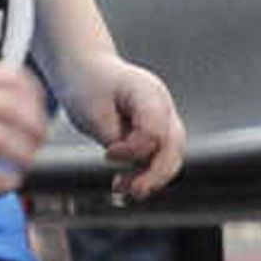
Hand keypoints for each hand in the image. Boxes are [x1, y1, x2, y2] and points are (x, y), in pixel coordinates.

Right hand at [0, 62, 49, 204]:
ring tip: (26, 161)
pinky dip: (5, 181)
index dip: (36, 100)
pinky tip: (8, 181)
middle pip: (10, 107)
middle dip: (34, 127)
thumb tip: (42, 117)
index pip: (14, 79)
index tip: (40, 115)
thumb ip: (1, 99)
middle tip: (38, 141)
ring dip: (23, 153)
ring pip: (0, 139)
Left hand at [76, 54, 185, 201]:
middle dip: (156, 174)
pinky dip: (146, 172)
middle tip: (132, 191)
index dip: (134, 150)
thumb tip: (130, 161)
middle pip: (174, 146)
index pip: (155, 131)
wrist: (85, 70)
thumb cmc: (86, 85)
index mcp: (148, 92)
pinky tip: (123, 184)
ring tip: (124, 190)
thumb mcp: (90, 111)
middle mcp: (162, 105)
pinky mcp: (156, 129)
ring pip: (172, 155)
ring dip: (152, 177)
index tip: (108, 155)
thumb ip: (112, 136)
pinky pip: (160, 155)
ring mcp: (163, 117)